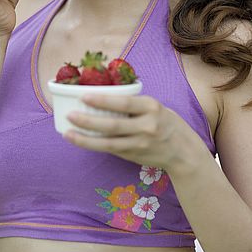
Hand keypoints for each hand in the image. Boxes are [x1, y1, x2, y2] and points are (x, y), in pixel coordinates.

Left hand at [63, 94, 196, 170]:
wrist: (184, 152)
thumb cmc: (167, 123)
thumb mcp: (157, 107)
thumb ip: (135, 104)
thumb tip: (104, 95)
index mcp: (152, 107)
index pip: (124, 103)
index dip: (103, 100)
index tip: (84, 96)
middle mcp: (147, 126)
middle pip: (113, 125)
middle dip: (89, 121)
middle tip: (70, 115)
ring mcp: (140, 144)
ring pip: (108, 142)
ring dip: (85, 138)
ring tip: (67, 132)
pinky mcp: (134, 156)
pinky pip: (110, 150)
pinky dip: (93, 145)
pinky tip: (79, 140)